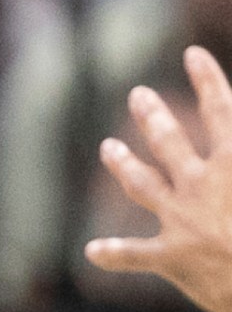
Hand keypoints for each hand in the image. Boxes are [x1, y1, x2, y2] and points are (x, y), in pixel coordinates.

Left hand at [85, 45, 231, 311]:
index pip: (221, 112)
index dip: (209, 81)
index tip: (193, 54)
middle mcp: (200, 185)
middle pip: (169, 141)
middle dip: (153, 116)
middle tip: (139, 95)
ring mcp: (180, 219)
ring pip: (142, 184)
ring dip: (123, 165)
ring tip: (108, 148)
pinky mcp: (170, 257)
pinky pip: (135, 254)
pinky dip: (114, 253)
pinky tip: (93, 251)